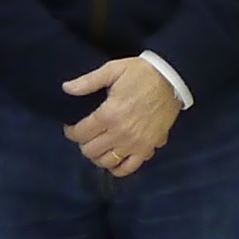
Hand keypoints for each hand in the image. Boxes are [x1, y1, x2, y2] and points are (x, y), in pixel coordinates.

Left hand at [62, 56, 181, 178]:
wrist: (172, 80)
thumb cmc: (140, 73)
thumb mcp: (112, 70)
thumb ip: (88, 82)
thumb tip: (66, 88)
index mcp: (109, 114)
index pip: (81, 133)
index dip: (71, 132)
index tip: (71, 127)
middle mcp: (120, 133)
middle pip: (91, 151)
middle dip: (83, 143)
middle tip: (85, 135)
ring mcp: (135, 144)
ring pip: (106, 162)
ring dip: (97, 156)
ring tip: (98, 146)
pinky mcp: (148, 148)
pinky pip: (129, 168)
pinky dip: (118, 168)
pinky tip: (113, 160)